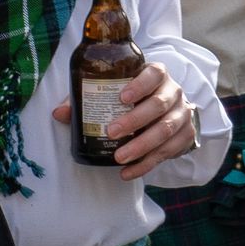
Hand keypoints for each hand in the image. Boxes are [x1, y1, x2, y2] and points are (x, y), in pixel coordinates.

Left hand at [52, 60, 199, 180]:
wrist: (169, 113)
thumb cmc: (136, 99)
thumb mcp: (115, 93)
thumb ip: (88, 98)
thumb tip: (59, 113)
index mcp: (156, 75)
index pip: (154, 73)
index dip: (140, 85)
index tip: (121, 98)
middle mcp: (174, 92)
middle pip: (159, 104)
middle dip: (135, 120)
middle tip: (112, 132)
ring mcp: (182, 114)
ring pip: (166, 129)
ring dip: (142, 146)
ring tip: (119, 158)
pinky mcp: (185, 136)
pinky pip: (168, 152)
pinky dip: (147, 164)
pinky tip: (128, 172)